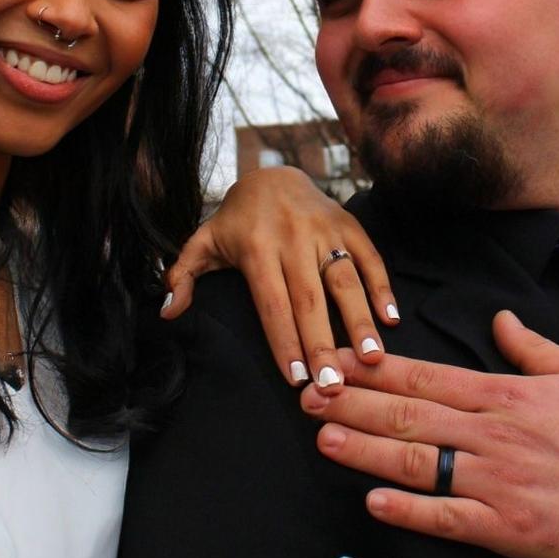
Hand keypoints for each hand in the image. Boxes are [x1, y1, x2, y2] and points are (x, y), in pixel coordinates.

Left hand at [163, 165, 397, 389]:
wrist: (272, 174)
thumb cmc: (236, 221)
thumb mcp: (203, 242)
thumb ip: (182, 274)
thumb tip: (167, 311)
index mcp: (256, 247)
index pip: (272, 302)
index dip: (283, 340)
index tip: (295, 377)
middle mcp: (293, 237)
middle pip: (310, 298)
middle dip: (322, 343)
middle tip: (334, 383)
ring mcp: (325, 229)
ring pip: (344, 279)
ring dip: (360, 319)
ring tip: (371, 357)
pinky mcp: (349, 223)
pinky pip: (370, 256)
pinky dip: (382, 287)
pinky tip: (390, 319)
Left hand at [300, 311, 558, 557]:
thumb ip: (530, 346)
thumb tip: (497, 318)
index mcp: (505, 394)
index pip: (425, 375)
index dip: (374, 368)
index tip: (336, 359)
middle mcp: (492, 433)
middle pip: (408, 413)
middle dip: (352, 402)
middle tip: (306, 393)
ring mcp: (498, 481)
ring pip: (416, 461)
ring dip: (364, 449)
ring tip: (322, 437)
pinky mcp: (510, 528)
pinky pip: (448, 518)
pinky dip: (408, 511)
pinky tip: (372, 503)